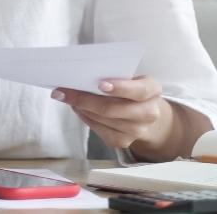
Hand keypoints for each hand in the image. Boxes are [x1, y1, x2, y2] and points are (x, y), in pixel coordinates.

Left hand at [52, 75, 173, 156]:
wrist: (145, 113)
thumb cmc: (132, 89)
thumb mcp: (131, 77)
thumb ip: (114, 74)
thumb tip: (84, 74)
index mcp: (152, 91)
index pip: (139, 91)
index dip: (120, 88)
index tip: (100, 83)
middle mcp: (149, 113)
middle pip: (114, 109)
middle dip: (85, 99)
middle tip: (64, 91)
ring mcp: (137, 131)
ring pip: (103, 120)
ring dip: (81, 107)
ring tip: (66, 96)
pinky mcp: (124, 141)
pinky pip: (99, 130)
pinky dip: (85, 117)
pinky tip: (77, 108)